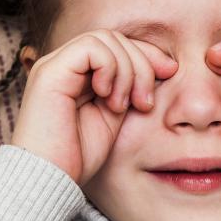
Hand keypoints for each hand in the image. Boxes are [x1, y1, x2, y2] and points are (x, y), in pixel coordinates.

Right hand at [10, 30, 177, 184]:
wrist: (50, 182)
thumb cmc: (78, 157)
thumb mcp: (115, 116)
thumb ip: (130, 88)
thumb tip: (165, 65)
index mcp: (78, 74)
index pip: (117, 44)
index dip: (147, 54)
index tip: (170, 73)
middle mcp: (64, 65)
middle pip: (114, 38)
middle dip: (141, 64)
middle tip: (144, 101)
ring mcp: (54, 66)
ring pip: (105, 39)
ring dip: (127, 70)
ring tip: (122, 106)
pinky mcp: (50, 73)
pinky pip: (91, 48)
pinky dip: (110, 69)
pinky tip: (107, 98)